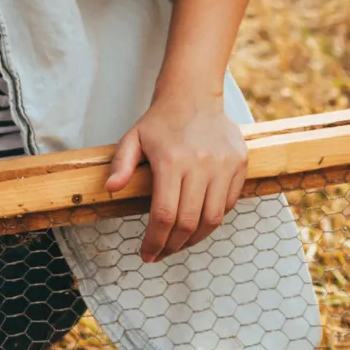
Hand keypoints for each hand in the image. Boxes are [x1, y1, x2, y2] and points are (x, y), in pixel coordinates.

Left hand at [106, 90, 246, 262]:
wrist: (193, 95)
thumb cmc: (159, 121)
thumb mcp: (132, 138)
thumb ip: (121, 165)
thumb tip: (111, 190)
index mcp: (171, 160)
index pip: (165, 215)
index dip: (155, 241)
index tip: (147, 254)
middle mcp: (200, 164)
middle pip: (189, 222)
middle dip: (173, 246)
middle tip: (161, 253)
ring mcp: (223, 164)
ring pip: (213, 218)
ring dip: (195, 239)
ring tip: (179, 244)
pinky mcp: (239, 163)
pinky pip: (229, 203)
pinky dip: (213, 219)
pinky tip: (198, 222)